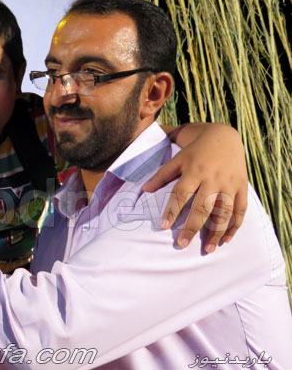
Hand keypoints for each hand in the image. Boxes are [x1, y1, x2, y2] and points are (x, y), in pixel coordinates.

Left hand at [144, 124, 246, 252]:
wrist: (224, 138)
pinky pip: (240, 210)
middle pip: (203, 207)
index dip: (172, 210)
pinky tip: (226, 240)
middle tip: (182, 244)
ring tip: (207, 249)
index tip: (163, 226)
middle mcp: (212, 178)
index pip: (181, 193)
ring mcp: (229, 184)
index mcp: (194, 171)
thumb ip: (161, 175)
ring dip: (216, 233)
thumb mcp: (177, 159)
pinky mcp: (242, 187)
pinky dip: (234, 226)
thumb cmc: (195, 151)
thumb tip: (144, 190)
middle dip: (192, 227)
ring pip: (224, 212)